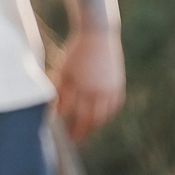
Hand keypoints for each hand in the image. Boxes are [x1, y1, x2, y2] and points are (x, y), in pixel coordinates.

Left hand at [52, 28, 124, 142]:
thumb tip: (55, 111)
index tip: (57, 127)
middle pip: (87, 119)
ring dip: (94, 128)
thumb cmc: (75, 53)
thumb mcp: (63, 70)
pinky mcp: (118, 86)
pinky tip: (100, 121)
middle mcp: (95, 89)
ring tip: (86, 133)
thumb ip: (59, 90)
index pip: (69, 111)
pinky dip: (107, 117)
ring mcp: (109, 88)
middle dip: (80, 132)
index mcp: (79, 84)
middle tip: (73, 140)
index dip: (63, 121)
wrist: (97, 35)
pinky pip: (114, 108)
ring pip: (103, 117)